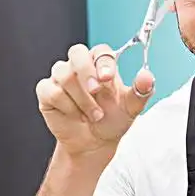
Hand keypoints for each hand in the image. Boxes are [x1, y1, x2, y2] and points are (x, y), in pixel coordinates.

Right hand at [35, 43, 154, 156]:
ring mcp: (60, 77)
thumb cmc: (112, 120)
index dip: (103, 62)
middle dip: (86, 72)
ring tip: (94, 115)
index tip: (107, 78)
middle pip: (76, 52)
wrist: (94, 144)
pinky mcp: (47, 92)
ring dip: (82, 99)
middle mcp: (79, 66)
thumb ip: (141, 90)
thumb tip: (147, 76)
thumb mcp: (131, 107)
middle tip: (97, 92)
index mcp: (101, 64)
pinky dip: (67, 106)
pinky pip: (51, 91)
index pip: (100, 51)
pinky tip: (77, 116)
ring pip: (64, 75)